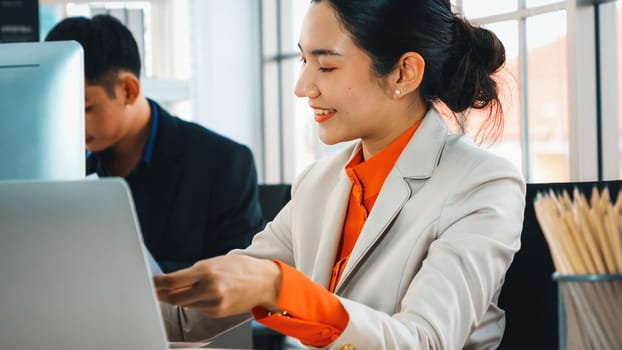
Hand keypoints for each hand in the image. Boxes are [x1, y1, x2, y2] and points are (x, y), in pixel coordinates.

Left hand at [153, 255, 280, 317]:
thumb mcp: (215, 262)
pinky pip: (198, 309)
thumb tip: (171, 282)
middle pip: (174, 297)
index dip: (156, 284)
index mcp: (207, 272)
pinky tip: (206, 295)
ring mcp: (214, 303)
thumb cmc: (240, 268)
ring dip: (182, 297)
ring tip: (191, 288)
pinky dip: (196, 302)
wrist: (265, 282)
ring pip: (185, 303)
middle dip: (164, 294)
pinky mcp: (217, 313)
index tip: (149, 283)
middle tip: (157, 290)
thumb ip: (193, 273)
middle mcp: (209, 289)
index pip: (172, 281)